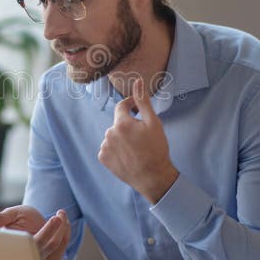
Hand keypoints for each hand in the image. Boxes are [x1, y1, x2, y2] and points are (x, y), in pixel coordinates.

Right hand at [0, 205, 70, 259]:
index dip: (46, 232)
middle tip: (60, 214)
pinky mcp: (50, 257)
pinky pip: (62, 247)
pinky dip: (66, 232)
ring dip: (63, 229)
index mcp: (18, 247)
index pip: (34, 243)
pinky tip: (63, 221)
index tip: (56, 218)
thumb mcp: (8, 216)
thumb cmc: (15, 220)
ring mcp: (41, 257)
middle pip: (49, 245)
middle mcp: (31, 255)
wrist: (24, 223)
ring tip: (60, 213)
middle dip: (58, 229)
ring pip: (57, 246)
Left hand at [98, 77, 178, 203]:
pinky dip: (116, 149)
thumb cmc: (156, 150)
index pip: (122, 106)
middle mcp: (109, 133)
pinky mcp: (103, 158)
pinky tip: (128, 156)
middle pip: (118, 122)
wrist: (153, 177)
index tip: (138, 110)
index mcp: (121, 123)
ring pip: (113, 135)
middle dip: (128, 125)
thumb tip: (137, 82)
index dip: (131, 106)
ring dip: (122, 138)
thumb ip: (142, 102)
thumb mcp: (153, 123)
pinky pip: (108, 148)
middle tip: (142, 136)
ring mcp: (104, 147)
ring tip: (136, 148)